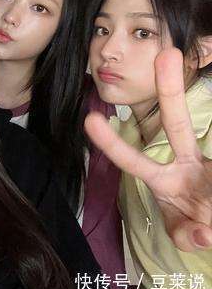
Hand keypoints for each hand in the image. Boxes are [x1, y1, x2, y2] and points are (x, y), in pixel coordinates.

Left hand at [85, 48, 211, 251]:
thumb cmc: (194, 221)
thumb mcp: (183, 233)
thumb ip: (186, 236)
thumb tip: (202, 236)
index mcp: (164, 179)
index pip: (133, 160)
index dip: (112, 143)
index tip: (89, 120)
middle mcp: (186, 164)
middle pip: (177, 122)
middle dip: (171, 88)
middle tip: (167, 53)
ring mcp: (208, 165)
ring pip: (207, 155)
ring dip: (210, 199)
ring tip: (206, 223)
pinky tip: (210, 222)